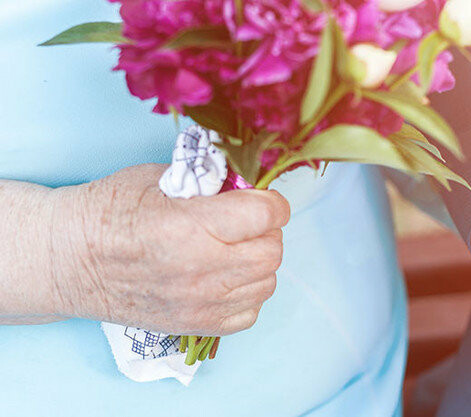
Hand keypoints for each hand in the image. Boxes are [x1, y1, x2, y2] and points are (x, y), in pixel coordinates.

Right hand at [51, 164, 289, 334]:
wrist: (69, 259)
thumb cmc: (109, 213)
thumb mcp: (161, 177)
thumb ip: (212, 182)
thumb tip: (251, 185)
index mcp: (190, 227)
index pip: (265, 215)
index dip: (270, 202)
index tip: (261, 199)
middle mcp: (200, 270)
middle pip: (271, 252)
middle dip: (266, 231)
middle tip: (245, 223)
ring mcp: (200, 304)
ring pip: (267, 282)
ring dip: (258, 262)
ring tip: (233, 249)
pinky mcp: (196, 325)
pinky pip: (250, 312)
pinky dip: (246, 292)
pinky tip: (224, 276)